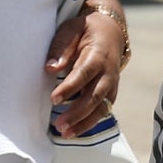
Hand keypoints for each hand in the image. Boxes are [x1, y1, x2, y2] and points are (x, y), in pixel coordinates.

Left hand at [46, 3, 127, 137]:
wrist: (111, 30)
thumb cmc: (86, 29)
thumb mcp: (71, 29)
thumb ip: (60, 48)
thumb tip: (50, 68)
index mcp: (97, 55)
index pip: (83, 74)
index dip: (69, 88)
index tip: (54, 98)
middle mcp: (108, 72)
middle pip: (94, 96)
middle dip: (77, 113)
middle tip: (59, 125)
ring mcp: (112, 84)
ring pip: (101, 108)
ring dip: (84, 123)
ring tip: (65, 133)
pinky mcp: (111, 91)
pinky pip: (103, 110)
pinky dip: (90, 122)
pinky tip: (75, 131)